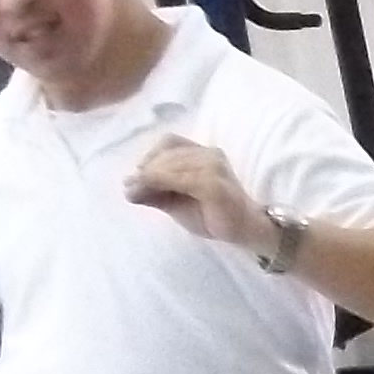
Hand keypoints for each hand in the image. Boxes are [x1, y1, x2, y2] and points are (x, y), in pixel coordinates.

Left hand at [123, 135, 275, 253]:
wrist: (246, 230)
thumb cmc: (214, 215)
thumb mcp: (177, 202)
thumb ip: (156, 192)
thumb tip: (127, 186)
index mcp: (203, 154)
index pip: (170, 143)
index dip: (150, 156)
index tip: (138, 176)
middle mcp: (210, 155)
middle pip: (167, 153)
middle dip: (145, 169)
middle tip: (129, 188)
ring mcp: (214, 167)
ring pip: (171, 164)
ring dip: (148, 176)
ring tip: (134, 192)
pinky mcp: (214, 184)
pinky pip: (180, 178)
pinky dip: (159, 182)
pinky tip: (147, 192)